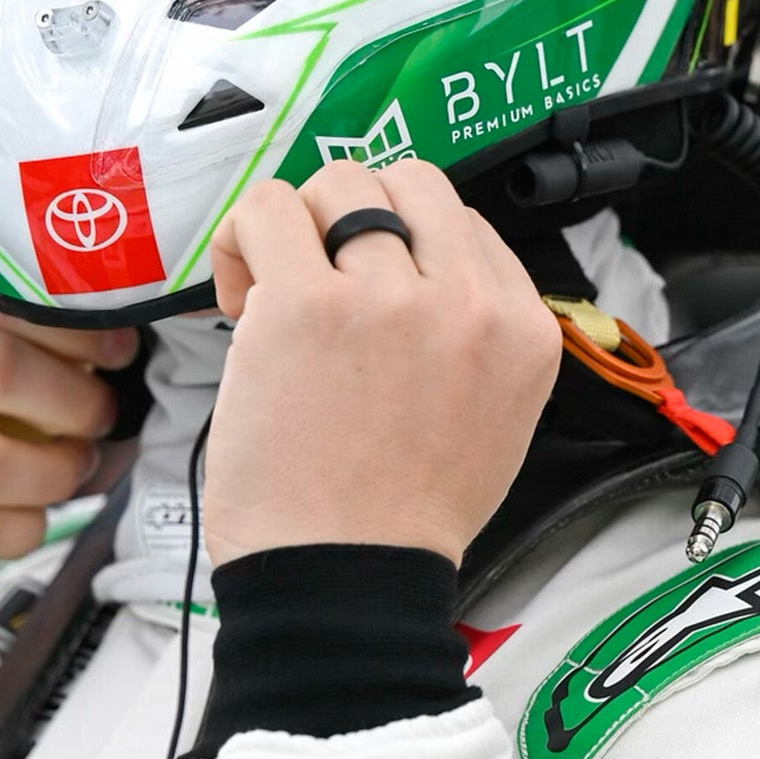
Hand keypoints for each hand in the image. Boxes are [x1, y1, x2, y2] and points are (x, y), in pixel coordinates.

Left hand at [204, 160, 560, 569]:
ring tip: (272, 287)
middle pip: (410, 182)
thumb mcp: (493, 418)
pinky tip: (238, 288)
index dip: (405, 247)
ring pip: (341, 181)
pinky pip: (269, 206)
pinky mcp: (306, 303)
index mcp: (521, 328)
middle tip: (318, 280)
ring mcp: (386, 296)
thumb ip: (472, 336)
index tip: (368, 295)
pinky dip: (244, 233)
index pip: (465, 223)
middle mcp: (466, 302)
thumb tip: (414, 269)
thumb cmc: (398, 514)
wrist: (345, 578)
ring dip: (299, 225)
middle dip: (355, 217)